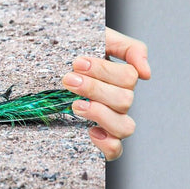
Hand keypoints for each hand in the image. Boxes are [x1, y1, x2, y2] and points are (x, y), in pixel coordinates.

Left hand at [64, 28, 149, 160]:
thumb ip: (129, 48)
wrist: (42, 63)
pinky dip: (106, 143)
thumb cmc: (72, 50)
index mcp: (120, 77)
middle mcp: (119, 100)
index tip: (77, 62)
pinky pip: (115, 150)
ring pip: (125, 127)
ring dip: (100, 114)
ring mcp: (111, 120)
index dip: (104, 71)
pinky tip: (90, 131)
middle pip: (125, 100)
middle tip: (68, 80)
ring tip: (75, 105)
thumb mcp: (98, 38)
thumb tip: (147, 73)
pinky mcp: (99, 138)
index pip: (129, 77)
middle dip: (94, 89)